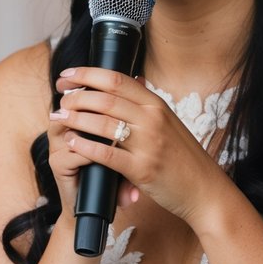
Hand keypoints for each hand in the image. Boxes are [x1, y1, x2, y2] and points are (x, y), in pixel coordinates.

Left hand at [47, 66, 222, 224]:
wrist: (205, 189)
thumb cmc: (183, 158)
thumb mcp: (169, 122)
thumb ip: (147, 105)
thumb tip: (130, 80)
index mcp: (157, 104)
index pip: (116, 79)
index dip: (86, 74)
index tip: (66, 76)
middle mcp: (153, 119)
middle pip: (104, 98)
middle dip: (75, 96)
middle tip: (59, 99)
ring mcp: (149, 144)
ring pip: (102, 123)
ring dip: (75, 118)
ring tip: (58, 117)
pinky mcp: (143, 169)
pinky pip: (106, 154)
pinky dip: (84, 146)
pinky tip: (70, 142)